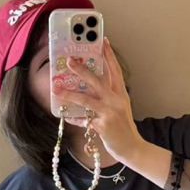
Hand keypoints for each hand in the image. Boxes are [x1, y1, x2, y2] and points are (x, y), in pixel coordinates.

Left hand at [63, 36, 144, 163]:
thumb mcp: (119, 108)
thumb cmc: (123, 127)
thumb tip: (87, 89)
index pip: (115, 70)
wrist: (132, 148)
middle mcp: (116, 101)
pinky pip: (83, 120)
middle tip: (70, 60)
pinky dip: (74, 118)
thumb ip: (107, 98)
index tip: (103, 41)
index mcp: (121, 94)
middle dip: (82, 70)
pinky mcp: (102, 126)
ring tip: (56, 88)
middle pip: (97, 81)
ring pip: (86, 100)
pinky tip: (65, 116)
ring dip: (69, 94)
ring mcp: (109, 113)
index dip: (109, 55)